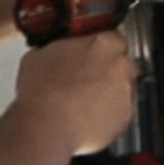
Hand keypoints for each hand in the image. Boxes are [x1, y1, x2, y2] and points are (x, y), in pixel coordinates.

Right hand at [14, 31, 136, 154]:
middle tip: (84, 78)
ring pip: (122, 89)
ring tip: (81, 100)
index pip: (113, 37)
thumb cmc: (42, 93)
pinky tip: (84, 115)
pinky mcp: (124, 117)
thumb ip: (57, 49)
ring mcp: (125, 93)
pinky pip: (119, 113)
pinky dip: (106, 114)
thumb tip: (55, 52)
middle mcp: (120, 66)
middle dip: (107, 70)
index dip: (100, 47)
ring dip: (106, 93)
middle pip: (122, 63)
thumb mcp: (38, 56)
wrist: (46, 127)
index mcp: (101, 44)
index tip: (91, 52)